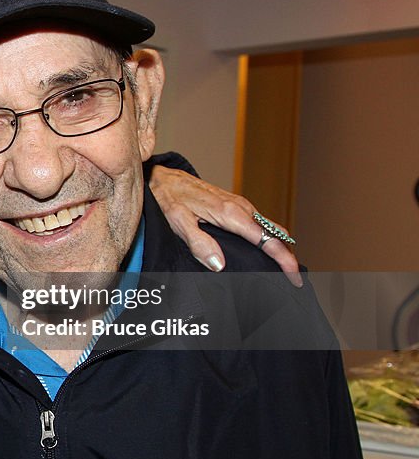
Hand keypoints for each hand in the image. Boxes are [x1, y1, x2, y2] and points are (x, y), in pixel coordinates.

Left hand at [149, 166, 301, 286]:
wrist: (163, 177)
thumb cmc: (169, 197)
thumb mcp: (178, 221)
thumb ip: (198, 243)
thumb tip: (219, 264)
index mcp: (232, 214)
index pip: (268, 240)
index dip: (285, 260)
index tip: (294, 278)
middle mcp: (242, 208)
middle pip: (277, 234)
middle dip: (288, 257)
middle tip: (293, 281)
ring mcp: (241, 205)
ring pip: (270, 229)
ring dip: (279, 249)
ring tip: (282, 272)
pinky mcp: (235, 205)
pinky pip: (260, 224)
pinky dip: (268, 239)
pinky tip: (264, 253)